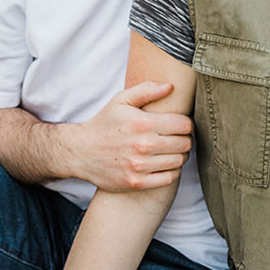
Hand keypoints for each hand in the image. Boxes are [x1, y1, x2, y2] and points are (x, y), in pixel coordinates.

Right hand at [57, 83, 193, 191]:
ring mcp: (140, 166)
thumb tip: (170, 86)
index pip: (183, 124)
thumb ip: (146, 90)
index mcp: (142, 123)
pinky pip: (168, 178)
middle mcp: (143, 145)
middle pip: (184, 144)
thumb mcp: (121, 100)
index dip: (187, 123)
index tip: (182, 124)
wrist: (82, 152)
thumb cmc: (104, 123)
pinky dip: (172, 171)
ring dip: (180, 155)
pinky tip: (166, 164)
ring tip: (174, 150)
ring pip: (178, 162)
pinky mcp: (136, 182)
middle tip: (180, 138)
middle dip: (186, 139)